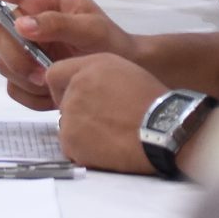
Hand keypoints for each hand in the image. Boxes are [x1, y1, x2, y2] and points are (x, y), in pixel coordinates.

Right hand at [0, 0, 135, 107]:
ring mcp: (28, 50)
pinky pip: (13, 87)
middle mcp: (29, 22)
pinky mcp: (30, 76)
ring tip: (52, 83)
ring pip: (3, 63)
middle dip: (14, 55)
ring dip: (24, 78)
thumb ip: (58, 23)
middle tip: (40, 70)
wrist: (126, 73)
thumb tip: (22, 25)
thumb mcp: (91, 27)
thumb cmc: (111, 42)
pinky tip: (53, 96)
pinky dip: (30, 96)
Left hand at [47, 53, 167, 174]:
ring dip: (82, 132)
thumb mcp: (125, 71)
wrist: (163, 130)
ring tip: (111, 135)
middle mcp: (76, 87)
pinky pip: (71, 146)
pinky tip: (108, 148)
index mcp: (90, 67)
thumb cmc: (152, 103)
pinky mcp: (71, 140)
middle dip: (78, 112)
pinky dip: (85, 150)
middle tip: (105, 121)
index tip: (74, 98)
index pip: (55, 74)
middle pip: (63, 103)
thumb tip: (81, 87)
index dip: (62, 88)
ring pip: (67, 126)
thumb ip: (96, 74)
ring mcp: (71, 114)